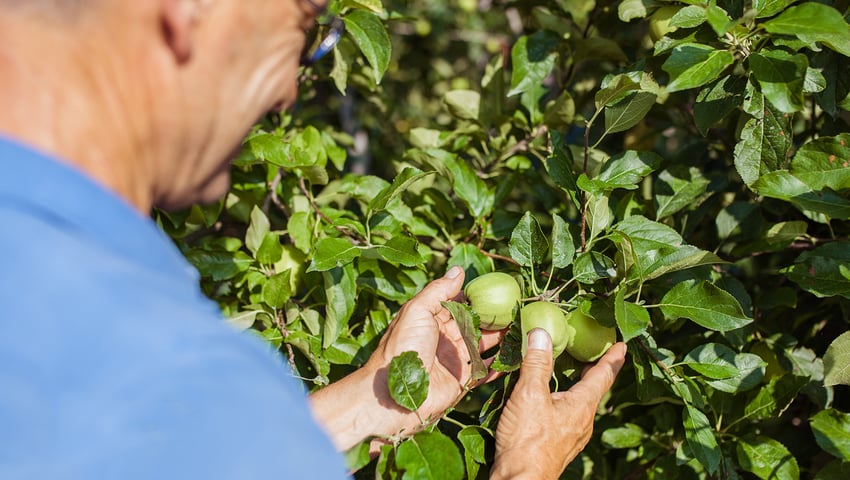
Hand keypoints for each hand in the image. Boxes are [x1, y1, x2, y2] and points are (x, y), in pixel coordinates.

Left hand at [310, 266, 502, 450]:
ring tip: (526, 326)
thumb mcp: (417, 312)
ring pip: (486, 344)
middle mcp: (447, 337)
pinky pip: (487, 370)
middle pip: (477, 322)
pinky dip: (503, 364)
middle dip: (496, 315)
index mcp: (433, 318)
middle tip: (521, 306)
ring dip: (504, 337)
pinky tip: (520, 354)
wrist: (394, 394)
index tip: (502, 287)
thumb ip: (438, 291)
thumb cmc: (402, 348)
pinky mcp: (464, 380)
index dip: (479, 295)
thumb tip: (458, 270)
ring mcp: (456, 359)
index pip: (460, 302)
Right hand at [491, 329, 626, 479]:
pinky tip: (549, 398)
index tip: (622, 344)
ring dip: (578, 384)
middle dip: (595, 369)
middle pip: (594, 389)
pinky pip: (568, 414)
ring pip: (580, 403)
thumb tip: (542, 333)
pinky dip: (565, 399)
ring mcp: (573, 435)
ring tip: (569, 369)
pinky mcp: (559, 444)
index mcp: (582, 405)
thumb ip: (537, 363)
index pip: (604, 375)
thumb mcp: (529, 395)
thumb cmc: (528, 441)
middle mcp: (583, 420)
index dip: (613, 357)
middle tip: (592, 351)